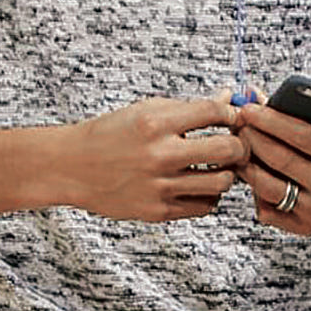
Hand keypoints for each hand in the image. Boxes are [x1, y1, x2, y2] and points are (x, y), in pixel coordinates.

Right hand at [58, 95, 247, 222]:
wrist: (72, 167)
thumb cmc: (111, 134)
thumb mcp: (146, 110)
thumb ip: (188, 107)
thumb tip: (228, 98)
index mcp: (155, 123)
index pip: (214, 112)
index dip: (231, 114)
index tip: (229, 118)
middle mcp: (159, 155)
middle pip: (228, 150)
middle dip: (238, 145)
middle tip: (234, 145)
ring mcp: (159, 187)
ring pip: (222, 182)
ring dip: (225, 173)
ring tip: (216, 167)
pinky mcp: (158, 211)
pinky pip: (204, 206)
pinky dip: (208, 195)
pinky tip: (197, 185)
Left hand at [233, 101, 310, 235]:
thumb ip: (298, 109)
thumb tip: (253, 95)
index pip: (303, 135)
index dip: (271, 120)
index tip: (248, 108)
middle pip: (281, 160)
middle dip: (253, 138)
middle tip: (236, 122)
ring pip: (268, 187)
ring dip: (246, 163)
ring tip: (238, 145)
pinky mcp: (305, 226)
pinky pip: (267, 208)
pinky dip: (254, 188)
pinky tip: (250, 169)